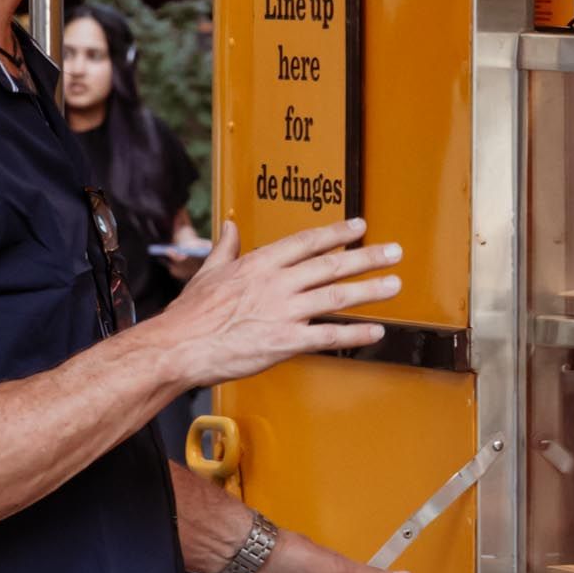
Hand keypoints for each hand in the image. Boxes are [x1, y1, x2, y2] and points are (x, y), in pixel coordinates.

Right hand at [155, 219, 403, 381]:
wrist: (180, 346)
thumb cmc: (190, 314)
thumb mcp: (208, 271)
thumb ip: (226, 247)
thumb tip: (231, 227)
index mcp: (259, 263)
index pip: (307, 242)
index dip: (336, 233)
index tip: (358, 226)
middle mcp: (277, 283)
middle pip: (331, 266)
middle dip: (366, 257)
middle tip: (393, 252)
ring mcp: (284, 312)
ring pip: (336, 297)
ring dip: (369, 290)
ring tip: (393, 285)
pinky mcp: (285, 342)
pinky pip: (328, 336)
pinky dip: (355, 334)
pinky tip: (375, 331)